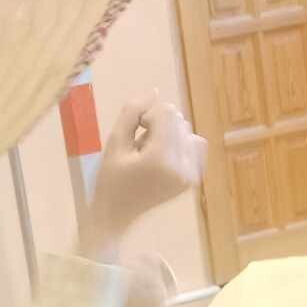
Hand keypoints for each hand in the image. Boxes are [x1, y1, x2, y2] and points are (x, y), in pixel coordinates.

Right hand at [80, 96, 206, 261]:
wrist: (116, 216)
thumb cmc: (109, 179)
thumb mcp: (114, 143)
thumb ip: (132, 113)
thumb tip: (155, 91)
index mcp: (161, 158)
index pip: (168, 112)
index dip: (148, 115)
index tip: (135, 132)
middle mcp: (182, 166)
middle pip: (179, 119)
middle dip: (159, 124)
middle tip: (140, 145)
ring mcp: (190, 175)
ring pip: (189, 130)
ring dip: (170, 134)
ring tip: (151, 153)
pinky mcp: (193, 179)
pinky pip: (197, 146)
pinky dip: (182, 144)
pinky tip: (165, 156)